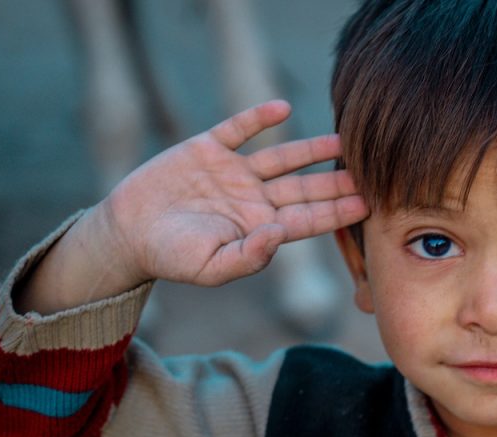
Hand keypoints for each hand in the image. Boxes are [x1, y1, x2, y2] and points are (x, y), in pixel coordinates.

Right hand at [95, 100, 366, 286]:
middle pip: (303, 188)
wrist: (127, 233)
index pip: (307, 220)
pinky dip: (258, 117)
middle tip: (369, 171)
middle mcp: (253, 199)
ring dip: (310, 148)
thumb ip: (250, 256)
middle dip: (335, 181)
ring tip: (340, 139)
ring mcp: (233, 173)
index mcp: (259, 228)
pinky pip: (239, 129)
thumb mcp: (212, 267)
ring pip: (281, 158)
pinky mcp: (208, 149)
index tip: (367, 205)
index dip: (336, 212)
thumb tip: (279, 234)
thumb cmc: (171, 258)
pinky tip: (282, 108)